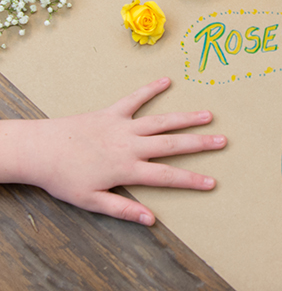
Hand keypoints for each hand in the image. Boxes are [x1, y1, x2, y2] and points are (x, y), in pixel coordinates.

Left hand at [15, 77, 225, 225]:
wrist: (39, 150)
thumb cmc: (63, 179)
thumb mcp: (91, 201)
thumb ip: (123, 209)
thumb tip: (151, 220)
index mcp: (127, 168)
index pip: (167, 176)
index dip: (191, 180)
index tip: (212, 182)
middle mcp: (130, 145)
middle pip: (172, 144)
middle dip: (199, 143)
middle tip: (222, 141)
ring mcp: (122, 126)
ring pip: (161, 121)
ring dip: (186, 118)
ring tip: (208, 115)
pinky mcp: (111, 112)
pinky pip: (134, 99)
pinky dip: (150, 89)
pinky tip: (166, 81)